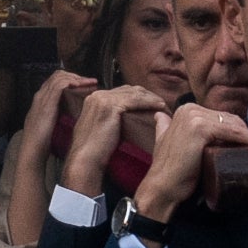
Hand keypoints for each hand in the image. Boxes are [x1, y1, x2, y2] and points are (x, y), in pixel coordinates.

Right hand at [21, 68, 91, 165]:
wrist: (32, 149)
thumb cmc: (42, 142)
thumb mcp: (50, 124)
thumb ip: (57, 114)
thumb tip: (71, 112)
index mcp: (41, 99)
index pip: (56, 81)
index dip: (71, 81)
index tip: (85, 86)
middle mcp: (41, 94)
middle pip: (58, 75)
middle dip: (76, 76)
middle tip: (91, 81)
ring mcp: (43, 96)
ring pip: (60, 76)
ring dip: (77, 77)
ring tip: (91, 82)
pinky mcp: (47, 101)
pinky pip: (61, 84)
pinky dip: (73, 82)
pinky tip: (83, 86)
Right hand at [63, 82, 170, 196]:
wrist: (85, 158)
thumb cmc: (94, 150)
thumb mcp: (100, 128)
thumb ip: (109, 118)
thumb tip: (125, 119)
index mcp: (93, 98)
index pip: (121, 91)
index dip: (137, 96)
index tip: (150, 102)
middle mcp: (97, 95)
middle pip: (128, 89)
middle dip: (146, 95)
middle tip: (159, 103)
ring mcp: (103, 99)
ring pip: (134, 93)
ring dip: (151, 98)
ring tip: (163, 105)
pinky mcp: (111, 106)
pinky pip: (136, 100)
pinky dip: (150, 102)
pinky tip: (159, 106)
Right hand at [132, 101, 247, 221]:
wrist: (162, 186)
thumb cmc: (169, 168)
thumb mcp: (163, 140)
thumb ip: (163, 126)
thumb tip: (160, 116)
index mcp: (185, 109)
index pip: (220, 116)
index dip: (236, 130)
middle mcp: (190, 108)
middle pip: (229, 119)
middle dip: (245, 134)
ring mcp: (195, 117)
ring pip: (233, 125)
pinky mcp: (202, 128)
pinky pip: (233, 133)